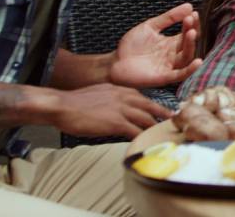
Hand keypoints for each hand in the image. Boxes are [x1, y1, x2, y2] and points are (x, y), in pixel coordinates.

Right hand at [51, 83, 171, 137]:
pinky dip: (142, 139)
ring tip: (162, 135)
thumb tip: (116, 108)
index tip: (161, 111)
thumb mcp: (99, 93)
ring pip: (146, 120)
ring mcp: (122, 110)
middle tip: (172, 122)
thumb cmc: (74, 103)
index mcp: (120, 90)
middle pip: (151, 107)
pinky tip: (146, 144)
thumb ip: (112, 98)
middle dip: (162, 115)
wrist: (62, 106)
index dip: (153, 106)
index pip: (143, 98)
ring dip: (155, 128)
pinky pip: (135, 132)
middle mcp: (125, 97)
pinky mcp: (117, 123)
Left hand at [109, 3, 201, 87]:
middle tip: (190, 20)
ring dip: (191, 45)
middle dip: (191, 32)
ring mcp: (169, 66)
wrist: (114, 62)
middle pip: (188, 44)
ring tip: (191, 32)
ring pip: (186, 57)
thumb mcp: (150, 26)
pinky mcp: (163, 77)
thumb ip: (169, 18)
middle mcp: (173, 55)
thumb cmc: (131, 45)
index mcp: (171, 43)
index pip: (186, 33)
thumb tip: (189, 5)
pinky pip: (180, 74)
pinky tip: (198, 62)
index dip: (191, 24)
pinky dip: (190, 70)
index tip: (193, 13)